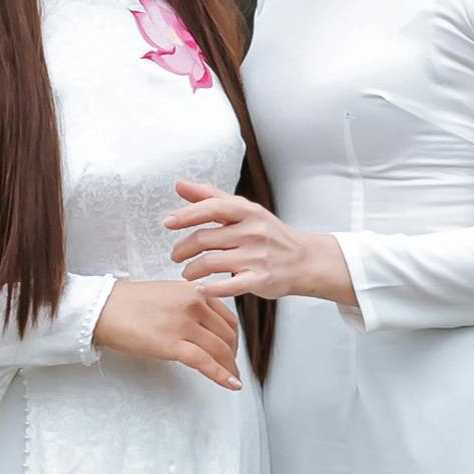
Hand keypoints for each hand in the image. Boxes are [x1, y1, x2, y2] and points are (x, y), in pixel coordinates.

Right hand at [93, 275, 246, 388]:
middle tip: (231, 366)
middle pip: (227, 335)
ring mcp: (184, 324)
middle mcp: (194, 305)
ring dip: (230, 367)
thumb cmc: (127, 303)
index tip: (232, 348)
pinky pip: (205, 362)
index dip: (234, 337)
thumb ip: (188, 305)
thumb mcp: (167, 294)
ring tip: (232, 379)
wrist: (103, 307)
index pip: (227, 317)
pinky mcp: (172, 344)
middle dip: (232, 354)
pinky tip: (231, 383)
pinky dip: (221, 375)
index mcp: (194, 291)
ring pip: (220, 350)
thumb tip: (201, 324)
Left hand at [167, 185, 356, 313]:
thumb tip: (179, 184)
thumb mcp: (245, 210)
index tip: (168, 223)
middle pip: (205, 238)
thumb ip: (210, 197)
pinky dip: (210, 289)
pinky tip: (201, 289)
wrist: (306, 260)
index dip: (186, 215)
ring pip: (211, 262)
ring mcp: (257, 257)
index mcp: (248, 212)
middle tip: (175, 255)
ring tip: (187, 273)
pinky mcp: (260, 279)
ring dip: (192, 270)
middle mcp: (253, 232)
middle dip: (183, 248)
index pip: (212, 208)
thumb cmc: (270, 234)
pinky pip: (229, 286)